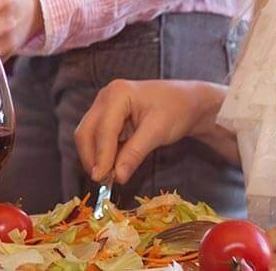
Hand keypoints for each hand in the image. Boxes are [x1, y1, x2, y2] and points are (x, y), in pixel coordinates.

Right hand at [73, 79, 223, 184]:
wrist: (189, 102)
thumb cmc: (177, 110)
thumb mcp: (158, 132)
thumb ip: (135, 153)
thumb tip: (117, 177)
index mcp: (117, 94)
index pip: (103, 129)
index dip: (101, 156)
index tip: (101, 179)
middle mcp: (105, 97)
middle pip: (86, 131)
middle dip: (92, 157)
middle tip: (102, 181)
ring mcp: (104, 107)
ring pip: (88, 136)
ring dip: (95, 158)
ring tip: (108, 177)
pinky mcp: (108, 118)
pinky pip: (98, 139)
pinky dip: (103, 155)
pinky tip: (112, 168)